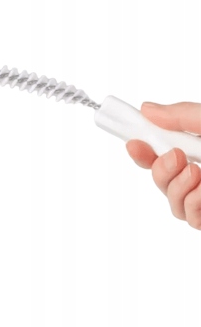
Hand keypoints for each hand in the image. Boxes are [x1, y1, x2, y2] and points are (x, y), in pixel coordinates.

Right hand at [127, 102, 200, 229]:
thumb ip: (181, 115)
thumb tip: (147, 110)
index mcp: (200, 151)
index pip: (162, 150)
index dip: (142, 148)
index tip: (133, 141)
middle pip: (160, 177)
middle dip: (159, 168)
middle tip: (177, 157)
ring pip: (172, 200)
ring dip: (178, 186)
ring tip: (199, 173)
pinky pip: (188, 216)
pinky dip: (192, 204)